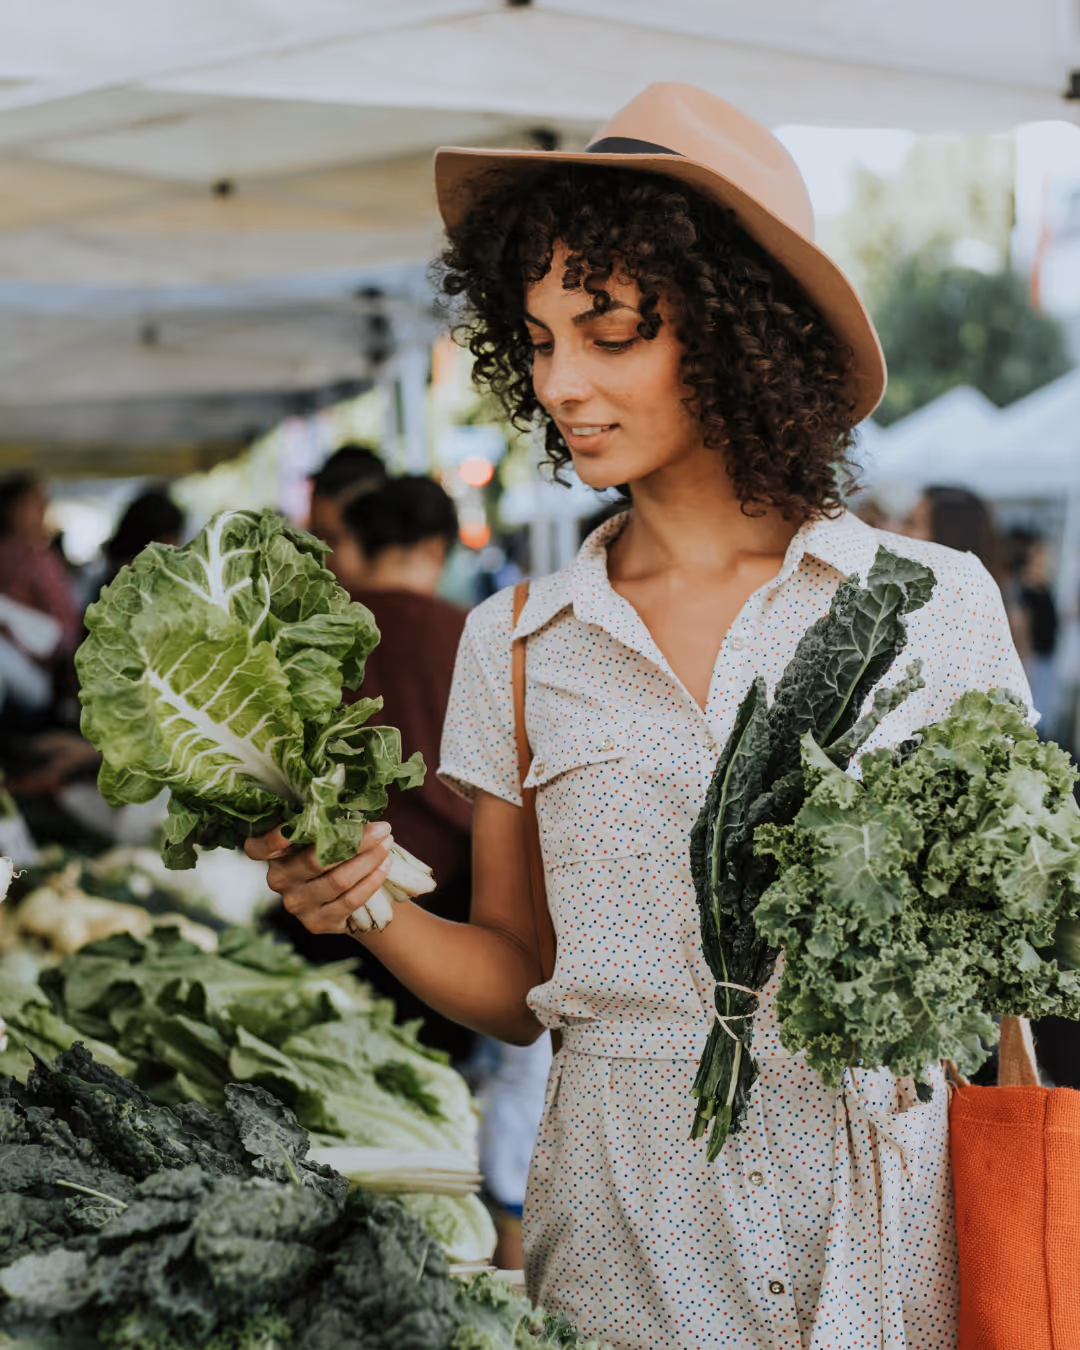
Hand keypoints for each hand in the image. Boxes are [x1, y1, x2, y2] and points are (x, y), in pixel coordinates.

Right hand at [244, 821, 393, 935]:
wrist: (341, 903)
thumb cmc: (329, 857)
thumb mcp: (318, 841)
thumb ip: (323, 825)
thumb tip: (354, 801)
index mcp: (274, 856)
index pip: (259, 848)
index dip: (272, 840)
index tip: (291, 827)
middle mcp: (279, 880)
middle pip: (315, 860)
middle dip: (354, 841)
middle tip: (382, 828)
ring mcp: (296, 904)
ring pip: (337, 880)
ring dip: (368, 860)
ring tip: (387, 844)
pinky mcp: (316, 922)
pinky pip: (349, 900)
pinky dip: (371, 881)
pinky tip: (385, 866)